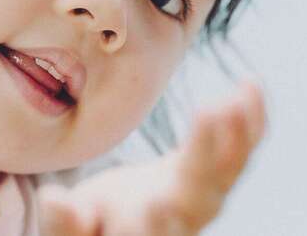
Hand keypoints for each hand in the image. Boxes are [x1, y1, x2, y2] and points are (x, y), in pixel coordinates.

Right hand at [37, 81, 266, 235]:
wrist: (128, 220)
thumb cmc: (94, 223)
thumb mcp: (73, 224)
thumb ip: (64, 221)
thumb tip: (54, 199)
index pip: (150, 235)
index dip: (153, 225)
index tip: (153, 205)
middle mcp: (182, 219)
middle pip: (198, 194)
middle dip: (204, 155)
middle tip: (207, 113)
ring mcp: (206, 197)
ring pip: (228, 171)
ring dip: (234, 132)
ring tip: (233, 96)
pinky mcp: (220, 174)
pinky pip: (244, 149)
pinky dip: (252, 120)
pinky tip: (251, 86)